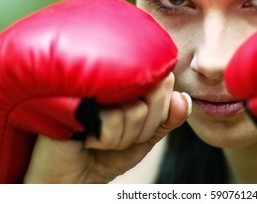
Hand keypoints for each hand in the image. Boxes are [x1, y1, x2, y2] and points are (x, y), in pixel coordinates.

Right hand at [23, 74, 190, 182]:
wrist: (72, 178)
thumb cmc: (106, 154)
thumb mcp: (145, 136)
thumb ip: (168, 118)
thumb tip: (184, 98)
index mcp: (128, 80)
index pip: (164, 83)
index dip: (158, 112)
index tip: (136, 126)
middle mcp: (111, 78)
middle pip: (154, 94)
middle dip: (142, 127)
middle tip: (116, 133)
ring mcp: (91, 87)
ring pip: (135, 111)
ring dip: (121, 137)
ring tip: (98, 137)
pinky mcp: (75, 102)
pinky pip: (113, 120)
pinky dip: (104, 140)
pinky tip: (86, 137)